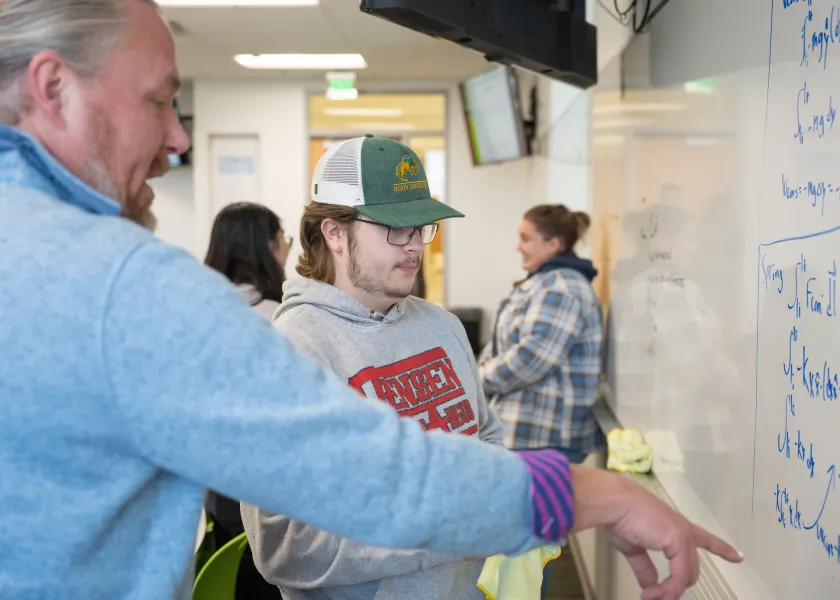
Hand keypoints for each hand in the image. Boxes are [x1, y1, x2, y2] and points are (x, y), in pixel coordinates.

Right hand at [604, 481, 742, 599]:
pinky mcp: (680, 541)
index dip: (721, 548)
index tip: (739, 556)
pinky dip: (666, 589)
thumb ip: (644, 566)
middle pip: (691, 568)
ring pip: (687, 575)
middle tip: (652, 596)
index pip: (704, 538)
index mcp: (674, 527)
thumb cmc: (621, 518)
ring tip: (649, 597)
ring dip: (668, 591)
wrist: (615, 504)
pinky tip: (652, 592)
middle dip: (674, 587)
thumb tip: (649, 584)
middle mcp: (683, 530)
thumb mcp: (633, 547)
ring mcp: (683, 535)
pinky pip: (679, 576)